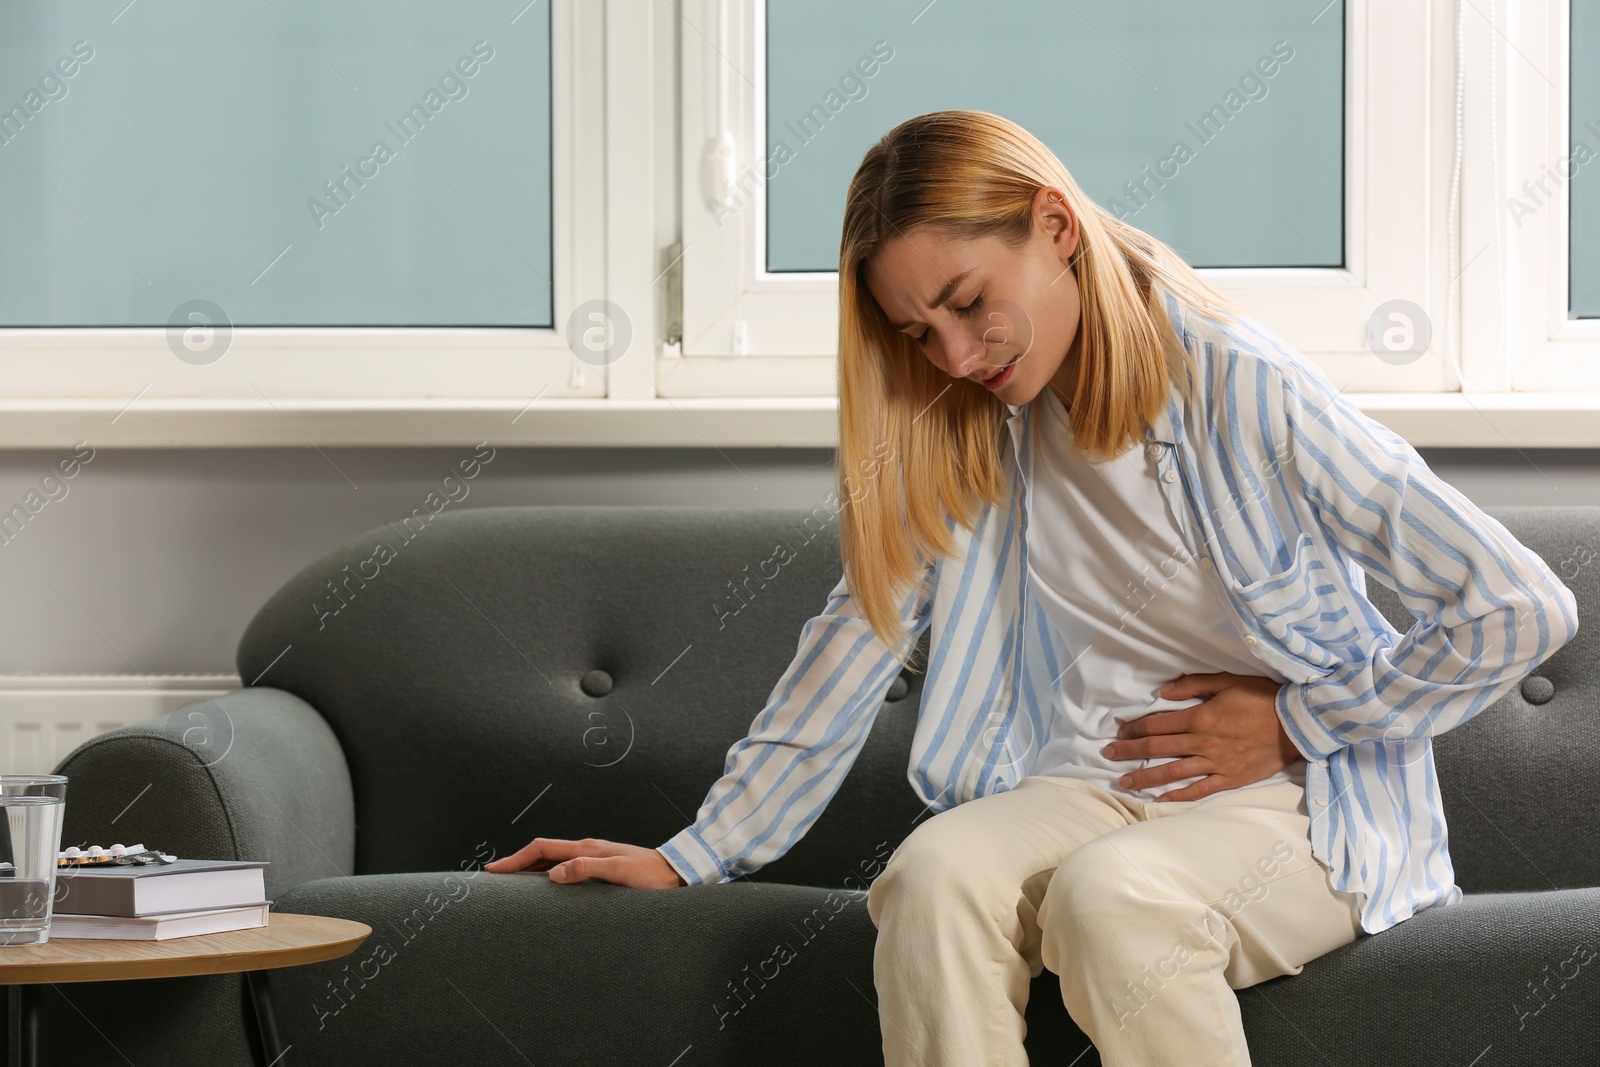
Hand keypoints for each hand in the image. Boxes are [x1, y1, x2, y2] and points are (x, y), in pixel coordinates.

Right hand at [483, 838, 687, 887]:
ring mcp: (594, 857)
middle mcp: (588, 849)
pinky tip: (545, 887)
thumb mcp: (620, 872)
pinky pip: (566, 868)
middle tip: (494, 878)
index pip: (542, 848)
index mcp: (587, 848)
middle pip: (543, 853)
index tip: (493, 871)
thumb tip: (553, 874)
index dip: (515, 859)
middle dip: (517, 863)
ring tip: (512, 884)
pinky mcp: (601, 867)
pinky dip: (547, 874)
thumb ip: (588, 869)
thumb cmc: (652, 877)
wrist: (678, 874)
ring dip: (531, 869)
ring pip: (553, 860)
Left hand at [1098, 672, 1302, 801]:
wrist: (1299, 722)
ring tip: (1123, 783)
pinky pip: (1200, 790)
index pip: (1157, 724)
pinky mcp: (1231, 778)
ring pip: (1172, 772)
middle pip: (1157, 748)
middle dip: (1129, 752)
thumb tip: (1164, 692)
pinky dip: (1179, 796)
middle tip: (1107, 754)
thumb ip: (1193, 685)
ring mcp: (1216, 763)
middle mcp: (1203, 742)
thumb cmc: (1263, 697)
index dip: (1134, 728)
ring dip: (1145, 777)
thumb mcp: (1227, 681)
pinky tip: (1160, 800)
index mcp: (1200, 717)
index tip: (1118, 731)